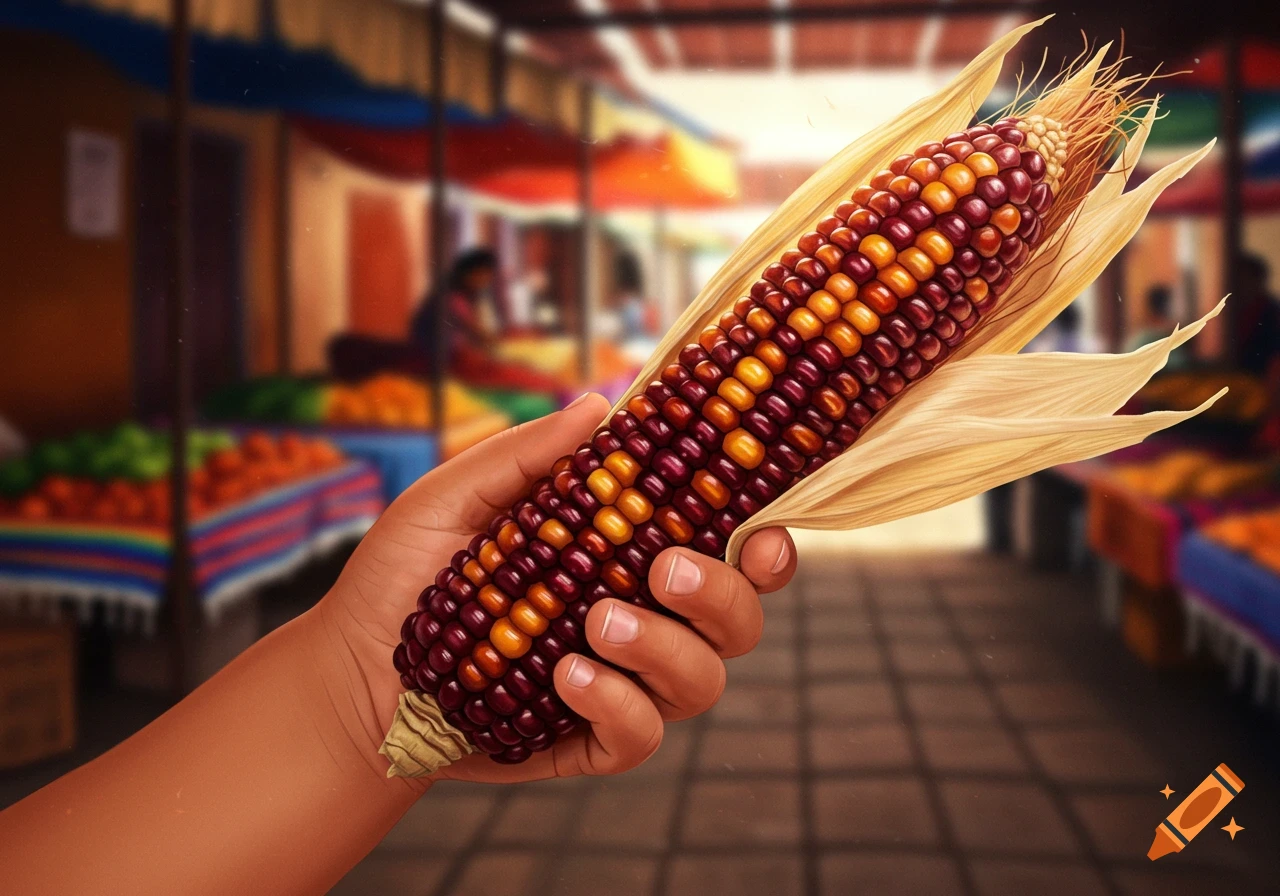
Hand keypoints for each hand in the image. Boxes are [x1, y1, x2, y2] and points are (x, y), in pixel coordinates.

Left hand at [312, 393, 796, 785]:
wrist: (347, 676)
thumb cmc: (403, 579)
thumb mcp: (450, 499)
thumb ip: (525, 457)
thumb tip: (599, 404)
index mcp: (626, 557)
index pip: (727, 549)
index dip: (767, 545)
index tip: (761, 530)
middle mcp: (642, 621)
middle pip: (738, 619)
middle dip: (724, 595)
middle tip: (665, 570)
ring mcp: (620, 684)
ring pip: (702, 681)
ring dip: (665, 648)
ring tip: (594, 624)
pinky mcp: (586, 740)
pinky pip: (640, 738)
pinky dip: (618, 706)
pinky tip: (567, 677)